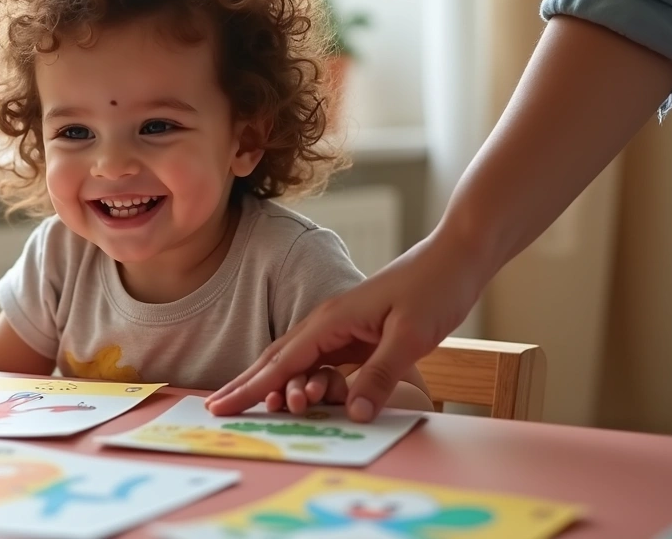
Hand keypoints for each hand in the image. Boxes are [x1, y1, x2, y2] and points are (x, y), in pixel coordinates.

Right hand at [206, 229, 485, 421]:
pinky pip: (318, 361)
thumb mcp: (411, 336)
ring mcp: (340, 327)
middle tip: (215, 408)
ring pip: (295, 360)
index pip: (281, 362)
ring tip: (243, 404)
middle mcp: (327, 322)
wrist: (456, 256)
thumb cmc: (435, 287)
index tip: (221, 406)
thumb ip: (380, 375)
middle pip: (275, 358)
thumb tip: (354, 415)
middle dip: (244, 384)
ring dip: (269, 382)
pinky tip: (294, 392)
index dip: (250, 387)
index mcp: (331, 320)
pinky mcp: (356, 333)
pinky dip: (299, 378)